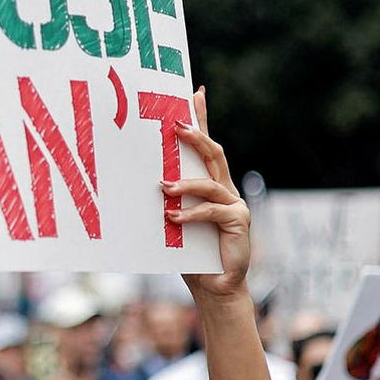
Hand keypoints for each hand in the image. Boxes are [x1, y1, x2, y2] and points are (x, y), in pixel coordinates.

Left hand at [162, 90, 248, 301]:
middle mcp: (225, 190)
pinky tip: (173, 218)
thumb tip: (141, 181)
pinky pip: (213, 210)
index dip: (202, 119)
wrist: (214, 286)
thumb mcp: (173, 222)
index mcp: (210, 185)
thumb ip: (167, 201)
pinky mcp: (238, 221)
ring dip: (185, 183)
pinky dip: (191, 213)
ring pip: (210, 182)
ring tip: (164, 187)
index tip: (194, 92)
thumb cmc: (190, 254)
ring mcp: (234, 204)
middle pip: (213, 154)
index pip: (206, 146)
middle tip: (176, 125)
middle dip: (196, 135)